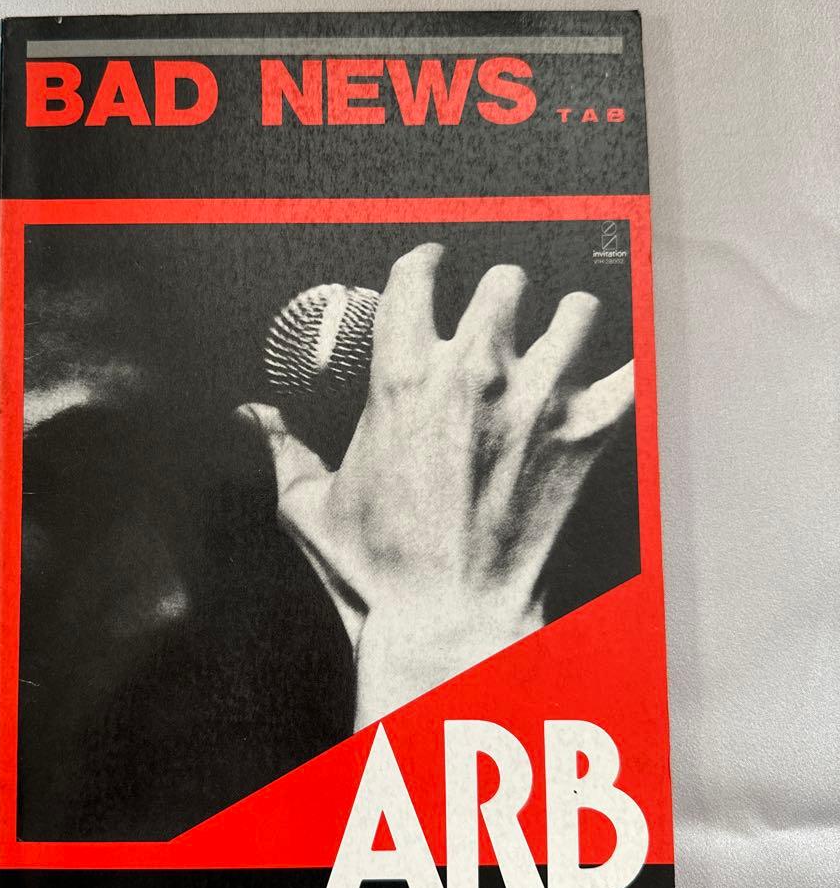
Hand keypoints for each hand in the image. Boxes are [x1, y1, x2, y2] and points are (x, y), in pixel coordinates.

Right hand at [241, 243, 634, 725]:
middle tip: (498, 316)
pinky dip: (631, 373)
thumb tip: (253, 417)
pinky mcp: (585, 436)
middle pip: (505, 281)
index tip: (434, 267)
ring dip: (567, 322)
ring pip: (576, 311)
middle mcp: (473, 372)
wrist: (446, 624)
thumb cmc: (376, 572)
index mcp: (402, 377)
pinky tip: (619, 376)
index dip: (426, 263)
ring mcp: (536, 399)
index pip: (418, 274)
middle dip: (500, 294)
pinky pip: (634, 375)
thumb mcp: (308, 506)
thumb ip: (282, 447)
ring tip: (559, 339)